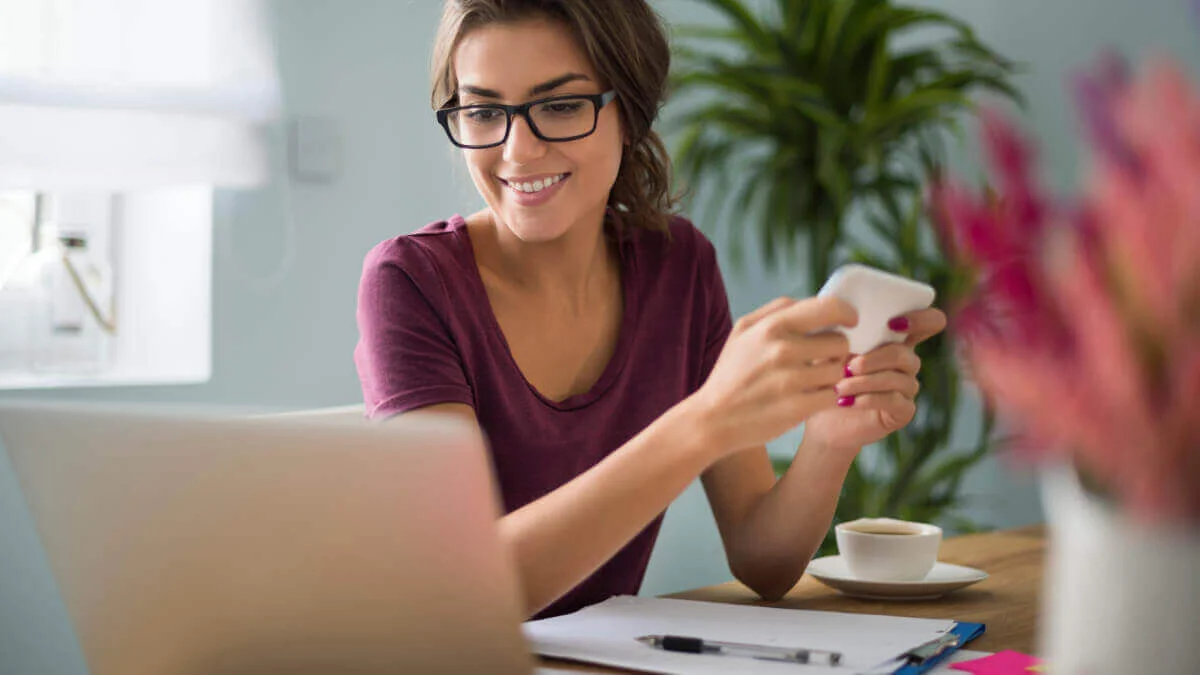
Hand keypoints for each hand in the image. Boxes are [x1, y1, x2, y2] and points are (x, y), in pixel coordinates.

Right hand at [683, 296, 856, 459]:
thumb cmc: (731, 372)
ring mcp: (791, 380)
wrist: (713, 419)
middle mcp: (783, 350)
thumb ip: (776, 310)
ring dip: (830, 376)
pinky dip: (824, 397)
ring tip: (811, 380)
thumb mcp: (742, 331)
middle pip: (840, 342)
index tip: (850, 321)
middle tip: (822, 359)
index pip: (829, 307)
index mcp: (771, 326)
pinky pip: (832, 395)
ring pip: (838, 370)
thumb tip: (813, 302)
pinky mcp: (798, 408)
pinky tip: (807, 397)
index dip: (846, 312)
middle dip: (835, 350)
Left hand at [800, 308, 946, 454]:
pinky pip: (894, 400)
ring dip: (865, 382)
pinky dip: (870, 399)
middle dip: (875, 359)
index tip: (894, 324)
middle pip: (905, 355)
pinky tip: (850, 402)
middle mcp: (906, 363)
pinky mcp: (903, 412)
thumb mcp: (829, 351)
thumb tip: (842, 317)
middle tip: (849, 367)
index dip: (923, 318)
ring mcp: (907, 388)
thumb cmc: (825, 379)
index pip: (928, 323)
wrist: (820, 418)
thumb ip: (841, 333)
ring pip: (898, 379)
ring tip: (840, 388)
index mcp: (893, 341)